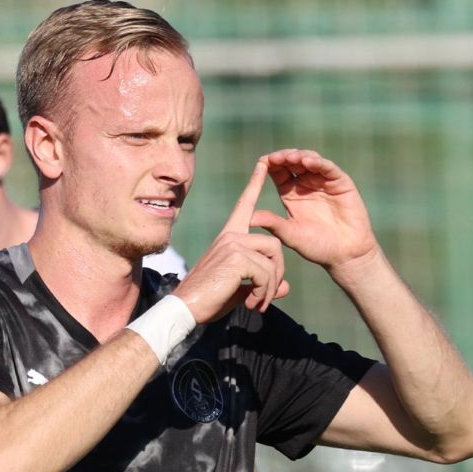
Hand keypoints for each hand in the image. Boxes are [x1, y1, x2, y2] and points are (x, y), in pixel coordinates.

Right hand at [173, 161, 290, 322]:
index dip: (255, 184)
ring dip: (271, 286)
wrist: (186, 308)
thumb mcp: (241, 291)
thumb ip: (263, 284)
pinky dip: (264, 292)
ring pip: (273, 259)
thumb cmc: (209, 299)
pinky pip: (266, 273)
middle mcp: (231, 235)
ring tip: (257, 302)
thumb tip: (285, 287)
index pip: (245, 205)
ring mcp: (233, 243)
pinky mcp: (236, 257)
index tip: (263, 163)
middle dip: (277, 273)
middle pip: (275, 244)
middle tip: (266, 297)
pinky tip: (251, 302)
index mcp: (229, 236)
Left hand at [251, 149, 378, 280]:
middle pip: (292, 162)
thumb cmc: (316, 247)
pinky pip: (328, 168)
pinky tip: (308, 162)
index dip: (270, 164)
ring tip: (290, 158)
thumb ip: (272, 223)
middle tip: (275, 158)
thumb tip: (248, 218)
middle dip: (283, 157)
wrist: (345, 255)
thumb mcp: (290, 234)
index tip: (262, 161)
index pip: (278, 172)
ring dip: (299, 156)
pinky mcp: (341, 182)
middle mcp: (306, 184)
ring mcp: (323, 181)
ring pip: (310, 160)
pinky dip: (318, 162)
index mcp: (290, 193)